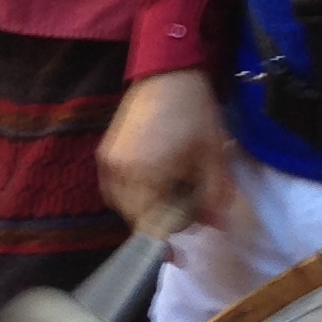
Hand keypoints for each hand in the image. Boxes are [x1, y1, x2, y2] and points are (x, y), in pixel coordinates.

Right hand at [99, 69, 235, 233]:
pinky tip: (154, 184)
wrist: (167, 71)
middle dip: (161, 221)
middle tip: (187, 210)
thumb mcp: (211, 155)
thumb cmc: (193, 112)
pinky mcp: (104, 153)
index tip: (182, 251)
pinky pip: (115, 188)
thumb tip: (216, 227)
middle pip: (135, 218)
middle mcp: (117, 174)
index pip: (150, 226)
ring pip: (123, 205)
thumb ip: (214, 195)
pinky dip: (134, 194)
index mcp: (143, 176)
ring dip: (146, 208)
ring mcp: (106, 163)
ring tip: (173, 195)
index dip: (169, 239)